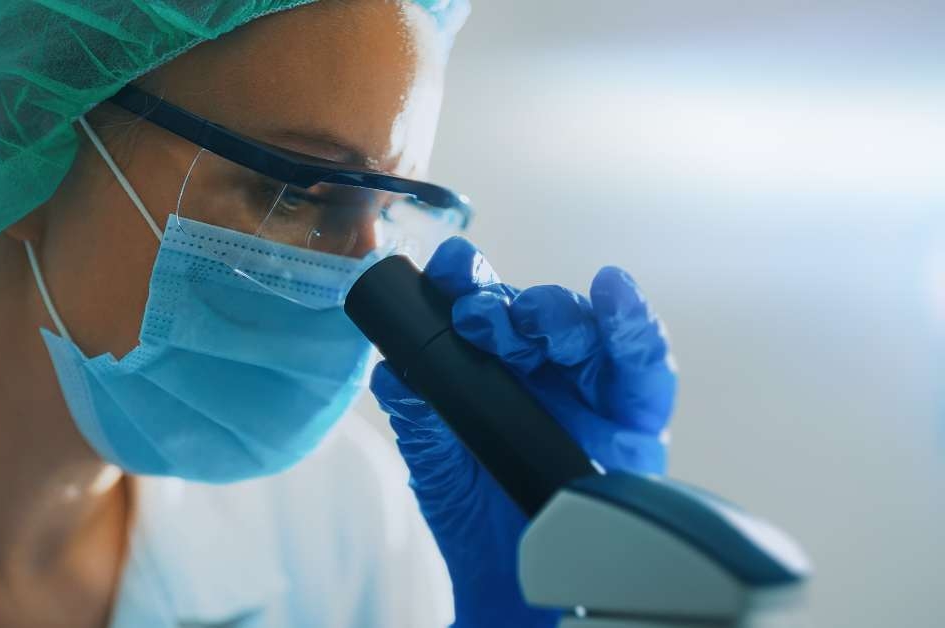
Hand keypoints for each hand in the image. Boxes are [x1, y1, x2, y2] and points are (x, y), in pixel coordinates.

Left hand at [372, 237, 675, 626]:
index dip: (466, 279)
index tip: (448, 265)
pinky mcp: (637, 419)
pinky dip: (633, 322)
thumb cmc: (476, 516)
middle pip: (534, 311)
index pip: (483, 308)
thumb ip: (417, 412)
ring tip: (528, 320)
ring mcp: (593, 390)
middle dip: (505, 304)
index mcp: (495, 369)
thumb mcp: (435, 460)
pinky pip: (644, 363)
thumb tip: (393, 369)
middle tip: (476, 317)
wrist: (510, 585)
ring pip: (585, 327)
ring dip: (554, 313)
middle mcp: (545, 370)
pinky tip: (613, 292)